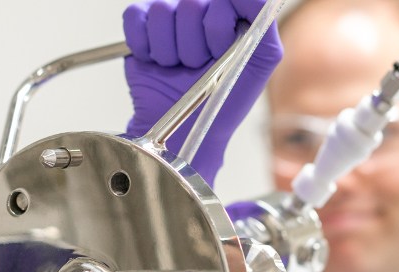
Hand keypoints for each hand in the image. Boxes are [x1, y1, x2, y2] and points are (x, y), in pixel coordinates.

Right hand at [123, 0, 282, 185]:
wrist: (185, 131)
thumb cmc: (225, 99)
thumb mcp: (261, 62)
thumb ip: (263, 20)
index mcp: (228, 12)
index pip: (222, 1)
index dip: (218, 30)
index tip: (219, 53)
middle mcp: (198, 9)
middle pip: (190, 5)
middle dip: (194, 48)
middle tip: (197, 67)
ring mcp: (169, 16)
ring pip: (162, 11)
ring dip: (169, 51)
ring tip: (177, 68)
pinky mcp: (140, 26)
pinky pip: (135, 17)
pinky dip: (143, 44)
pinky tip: (156, 61)